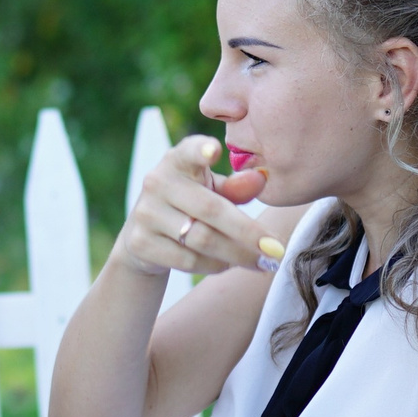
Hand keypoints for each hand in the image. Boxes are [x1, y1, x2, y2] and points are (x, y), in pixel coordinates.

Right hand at [114, 136, 276, 278]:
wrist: (144, 237)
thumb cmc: (191, 205)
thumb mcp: (211, 191)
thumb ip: (235, 187)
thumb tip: (260, 180)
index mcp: (178, 161)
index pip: (189, 151)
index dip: (201, 150)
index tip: (215, 151)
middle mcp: (157, 182)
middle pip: (211, 210)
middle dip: (249, 233)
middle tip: (277, 250)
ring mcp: (146, 213)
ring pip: (202, 240)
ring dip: (238, 255)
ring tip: (262, 263)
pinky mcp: (140, 243)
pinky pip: (188, 260)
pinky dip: (216, 266)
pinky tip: (230, 265)